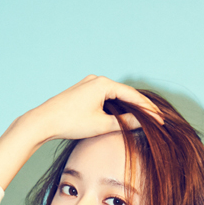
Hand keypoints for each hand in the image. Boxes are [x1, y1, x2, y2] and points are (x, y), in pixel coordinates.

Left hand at [24, 75, 163, 142]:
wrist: (44, 121)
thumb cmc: (71, 123)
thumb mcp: (101, 125)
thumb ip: (124, 123)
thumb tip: (142, 123)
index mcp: (103, 84)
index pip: (132, 95)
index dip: (147, 108)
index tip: (159, 118)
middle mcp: (97, 79)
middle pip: (125, 93)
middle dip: (140, 106)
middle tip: (156, 117)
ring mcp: (88, 84)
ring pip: (114, 95)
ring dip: (128, 106)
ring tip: (143, 117)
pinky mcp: (82, 92)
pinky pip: (104, 97)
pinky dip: (115, 106)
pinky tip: (122, 114)